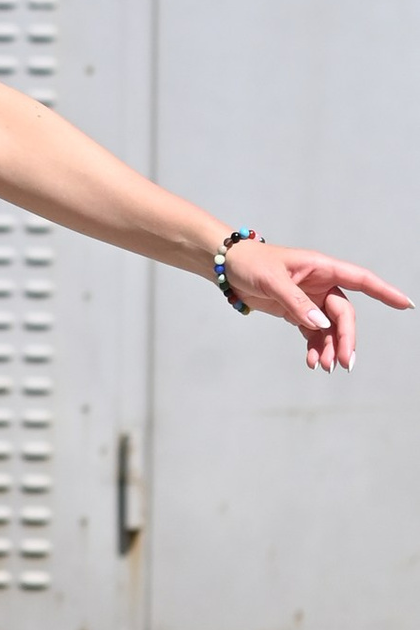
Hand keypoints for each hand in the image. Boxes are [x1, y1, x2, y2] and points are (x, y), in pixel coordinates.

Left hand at [222, 237, 408, 371]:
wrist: (227, 267)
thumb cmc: (250, 263)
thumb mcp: (272, 280)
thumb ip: (296, 302)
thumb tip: (321, 324)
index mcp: (321, 268)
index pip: (361, 280)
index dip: (385, 292)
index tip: (406, 305)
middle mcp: (320, 283)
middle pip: (344, 314)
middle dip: (346, 338)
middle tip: (344, 363)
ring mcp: (311, 299)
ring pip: (331, 328)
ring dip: (331, 347)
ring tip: (325, 366)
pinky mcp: (298, 311)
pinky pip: (314, 333)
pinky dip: (316, 348)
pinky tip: (313, 362)